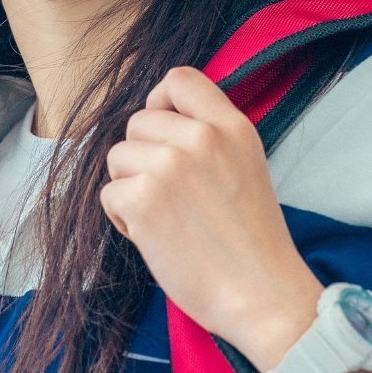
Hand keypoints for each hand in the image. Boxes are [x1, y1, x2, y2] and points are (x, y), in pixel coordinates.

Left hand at [100, 66, 324, 367]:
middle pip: (138, 122)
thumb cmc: (254, 243)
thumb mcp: (246, 166)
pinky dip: (123, 220)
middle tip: (169, 195)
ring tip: (163, 219)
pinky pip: (109, 194)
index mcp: (231, 126)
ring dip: (130, 188)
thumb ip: (212, 138)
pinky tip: (154, 238)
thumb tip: (161, 122)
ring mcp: (168, 166)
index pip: (179, 78)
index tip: (163, 133)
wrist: (262, 294)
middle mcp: (200, 137)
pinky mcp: (143, 199)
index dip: (160, 102)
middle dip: (142, 157)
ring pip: (118, 157)